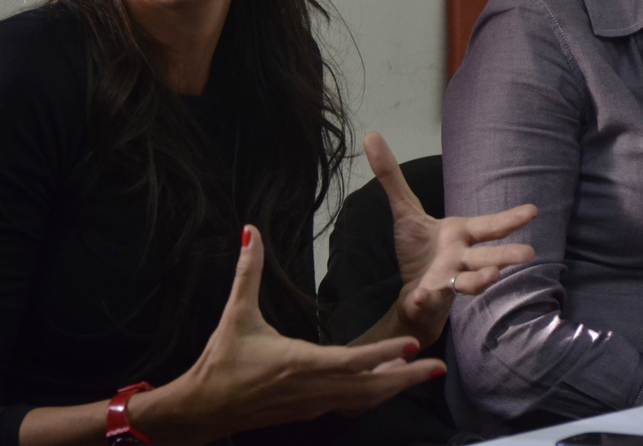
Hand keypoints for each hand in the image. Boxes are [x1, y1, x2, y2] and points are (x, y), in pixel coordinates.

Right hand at [128, 225, 444, 444]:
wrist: (203, 408)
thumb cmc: (221, 361)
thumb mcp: (236, 314)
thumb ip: (249, 271)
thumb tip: (252, 231)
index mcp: (300, 362)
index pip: (352, 360)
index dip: (383, 354)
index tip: (411, 343)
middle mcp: (313, 388)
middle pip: (370, 388)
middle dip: (407, 377)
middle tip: (439, 366)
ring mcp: (313, 404)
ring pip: (364, 399)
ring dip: (395, 387)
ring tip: (425, 372)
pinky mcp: (309, 410)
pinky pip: (350, 403)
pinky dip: (374, 395)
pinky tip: (389, 384)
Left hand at [364, 131, 535, 350]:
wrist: (413, 294)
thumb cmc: (419, 250)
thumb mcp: (404, 210)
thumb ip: (391, 177)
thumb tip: (371, 135)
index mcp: (460, 235)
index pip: (488, 226)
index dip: (510, 219)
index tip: (533, 210)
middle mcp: (461, 259)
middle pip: (487, 257)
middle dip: (506, 255)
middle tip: (528, 253)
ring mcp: (448, 281)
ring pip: (468, 282)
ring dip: (479, 281)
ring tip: (492, 277)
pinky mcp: (429, 299)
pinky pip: (427, 300)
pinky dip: (423, 300)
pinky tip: (418, 298)